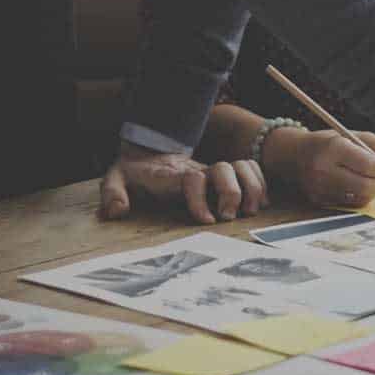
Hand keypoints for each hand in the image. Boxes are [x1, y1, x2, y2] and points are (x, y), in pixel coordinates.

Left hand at [99, 142, 267, 223]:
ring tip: (250, 211)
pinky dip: (261, 185)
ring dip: (253, 188)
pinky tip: (259, 204)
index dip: (201, 198)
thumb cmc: (136, 173)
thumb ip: (113, 193)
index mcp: (174, 175)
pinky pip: (253, 171)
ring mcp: (216, 172)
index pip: (194, 179)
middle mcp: (200, 170)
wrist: (151, 155)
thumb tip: (117, 212)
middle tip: (228, 217)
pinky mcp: (227, 177)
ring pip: (244, 167)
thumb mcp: (115, 179)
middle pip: (226, 169)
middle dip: (233, 193)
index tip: (205, 220)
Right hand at [264, 129, 374, 207]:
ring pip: (360, 197)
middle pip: (364, 186)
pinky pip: (351, 203)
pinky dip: (363, 195)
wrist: (296, 155)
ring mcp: (319, 188)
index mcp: (333, 148)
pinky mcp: (319, 201)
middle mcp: (323, 169)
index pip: (367, 165)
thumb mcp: (358, 135)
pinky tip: (360, 184)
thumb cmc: (334, 143)